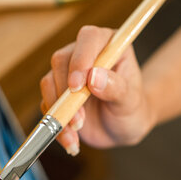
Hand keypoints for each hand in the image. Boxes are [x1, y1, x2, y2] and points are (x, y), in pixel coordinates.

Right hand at [40, 26, 153, 154]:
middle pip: (62, 60)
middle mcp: (85, 54)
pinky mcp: (57, 93)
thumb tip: (94, 76)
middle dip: (66, 92)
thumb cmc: (133, 108)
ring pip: (49, 82)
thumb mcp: (131, 101)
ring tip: (76, 132)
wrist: (124, 127)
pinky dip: (55, 124)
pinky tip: (71, 140)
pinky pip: (47, 105)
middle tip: (79, 119)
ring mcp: (67, 73)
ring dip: (59, 110)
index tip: (78, 86)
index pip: (89, 38)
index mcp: (109, 45)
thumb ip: (116, 88)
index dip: (80, 59)